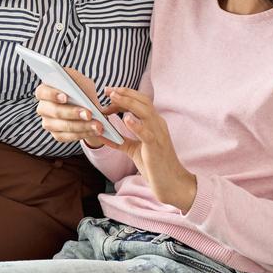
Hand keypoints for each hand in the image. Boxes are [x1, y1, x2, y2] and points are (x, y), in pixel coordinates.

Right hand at [34, 68, 109, 147]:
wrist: (87, 104)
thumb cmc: (80, 89)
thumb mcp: (80, 81)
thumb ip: (77, 83)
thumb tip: (80, 93)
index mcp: (44, 91)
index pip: (42, 92)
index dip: (52, 95)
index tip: (65, 97)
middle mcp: (43, 108)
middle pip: (54, 111)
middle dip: (73, 113)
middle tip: (89, 114)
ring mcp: (48, 123)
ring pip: (63, 126)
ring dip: (82, 126)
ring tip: (97, 125)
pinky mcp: (57, 134)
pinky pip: (69, 136)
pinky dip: (84, 133)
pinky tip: (95, 130)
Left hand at [102, 87, 196, 212]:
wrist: (170, 182)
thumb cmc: (153, 165)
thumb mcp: (133, 149)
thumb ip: (120, 140)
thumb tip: (102, 134)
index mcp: (154, 123)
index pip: (140, 102)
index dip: (124, 96)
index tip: (109, 93)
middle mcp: (158, 124)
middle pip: (143, 101)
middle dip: (125, 93)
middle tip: (108, 90)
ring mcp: (158, 134)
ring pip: (145, 112)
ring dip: (128, 103)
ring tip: (113, 97)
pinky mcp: (155, 147)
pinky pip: (147, 133)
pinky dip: (136, 125)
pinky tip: (125, 119)